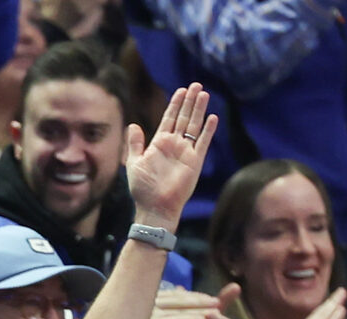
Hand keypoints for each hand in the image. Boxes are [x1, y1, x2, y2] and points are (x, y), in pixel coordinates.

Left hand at [124, 83, 216, 229]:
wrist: (154, 206)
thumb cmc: (143, 188)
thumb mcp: (134, 162)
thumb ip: (135, 144)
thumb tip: (133, 125)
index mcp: (159, 143)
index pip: (169, 119)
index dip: (175, 104)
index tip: (180, 90)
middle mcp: (174, 145)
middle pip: (183, 118)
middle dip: (189, 101)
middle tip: (195, 85)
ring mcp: (186, 152)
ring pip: (194, 126)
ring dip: (198, 110)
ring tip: (203, 94)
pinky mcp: (195, 161)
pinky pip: (203, 142)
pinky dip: (207, 130)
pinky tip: (212, 117)